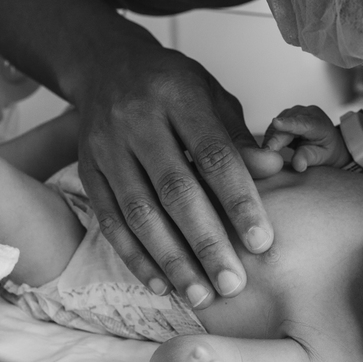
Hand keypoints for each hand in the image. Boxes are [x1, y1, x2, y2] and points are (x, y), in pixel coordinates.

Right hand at [76, 42, 283, 307]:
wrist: (106, 65)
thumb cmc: (174, 86)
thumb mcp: (212, 97)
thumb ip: (239, 138)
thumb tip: (276, 169)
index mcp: (179, 96)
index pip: (214, 154)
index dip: (239, 200)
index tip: (262, 243)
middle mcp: (138, 120)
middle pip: (175, 189)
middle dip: (206, 242)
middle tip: (233, 284)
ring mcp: (106, 146)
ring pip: (139, 212)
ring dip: (171, 259)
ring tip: (200, 296)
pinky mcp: (86, 169)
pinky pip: (109, 220)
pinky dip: (135, 256)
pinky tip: (160, 285)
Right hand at [262, 105, 352, 172]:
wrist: (329, 141)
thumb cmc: (326, 150)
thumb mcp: (321, 157)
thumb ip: (309, 159)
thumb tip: (297, 165)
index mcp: (319, 124)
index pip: (303, 123)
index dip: (289, 124)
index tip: (276, 123)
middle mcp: (307, 113)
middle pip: (285, 126)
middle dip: (274, 141)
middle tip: (266, 157)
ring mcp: (296, 112)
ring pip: (277, 125)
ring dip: (271, 140)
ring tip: (272, 154)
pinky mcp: (286, 115)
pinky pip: (274, 127)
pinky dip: (271, 138)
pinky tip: (273, 147)